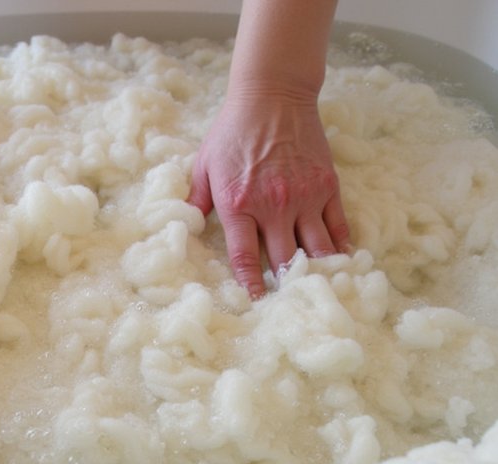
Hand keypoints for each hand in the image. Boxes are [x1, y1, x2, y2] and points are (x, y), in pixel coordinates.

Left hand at [188, 94, 349, 297]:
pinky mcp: (327, 186)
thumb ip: (196, 200)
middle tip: (288, 305)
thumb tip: (185, 227)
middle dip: (285, 286)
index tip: (254, 303)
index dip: (249, 284)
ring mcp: (305, 197)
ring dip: (316, 272)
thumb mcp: (204, 164)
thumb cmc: (232, 130)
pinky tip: (338, 261)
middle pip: (282, 260)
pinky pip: (337, 226)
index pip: (244, 257)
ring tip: (316, 290)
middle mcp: (274, 206)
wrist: (273, 96)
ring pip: (315, 249)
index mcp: (239, 204)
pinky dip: (339, 246)